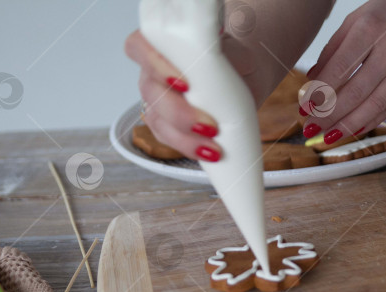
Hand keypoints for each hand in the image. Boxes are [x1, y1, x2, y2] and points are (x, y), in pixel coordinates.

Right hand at [124, 30, 257, 161]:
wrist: (245, 75)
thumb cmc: (235, 57)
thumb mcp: (235, 49)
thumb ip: (230, 54)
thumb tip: (240, 65)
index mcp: (161, 43)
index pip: (140, 47)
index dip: (157, 66)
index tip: (184, 84)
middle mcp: (153, 71)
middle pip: (151, 92)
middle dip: (178, 114)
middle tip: (209, 125)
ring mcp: (158, 99)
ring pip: (158, 121)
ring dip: (184, 138)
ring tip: (213, 148)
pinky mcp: (167, 123)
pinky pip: (169, 138)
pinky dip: (189, 147)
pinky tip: (209, 154)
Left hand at [303, 0, 385, 143]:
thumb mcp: (358, 18)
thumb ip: (334, 48)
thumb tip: (312, 79)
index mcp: (371, 29)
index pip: (340, 69)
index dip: (320, 92)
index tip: (304, 107)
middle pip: (355, 93)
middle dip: (329, 115)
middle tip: (311, 127)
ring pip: (373, 107)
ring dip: (347, 126)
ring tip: (327, 136)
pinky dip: (369, 122)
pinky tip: (352, 130)